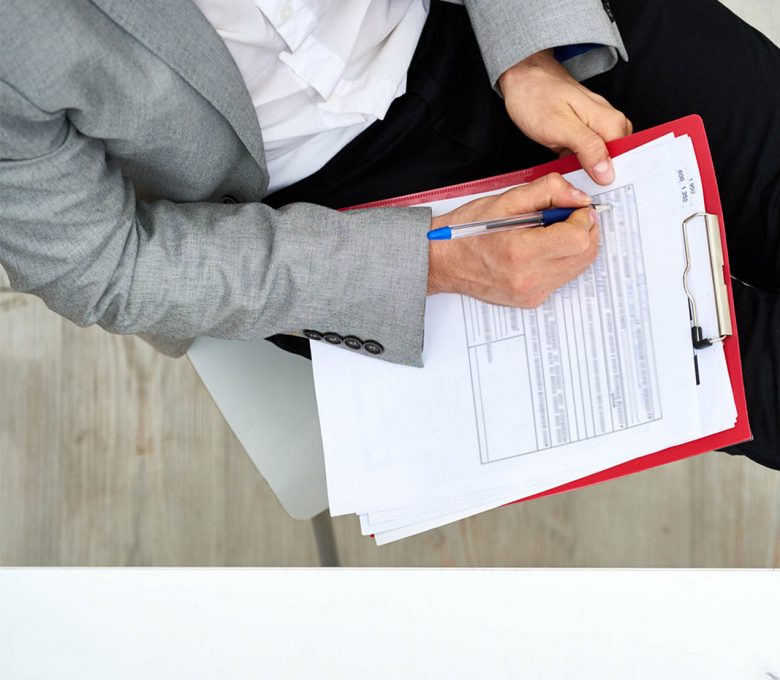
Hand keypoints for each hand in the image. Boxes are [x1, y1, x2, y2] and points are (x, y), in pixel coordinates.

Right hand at [428, 173, 600, 307]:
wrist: (443, 262)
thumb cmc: (466, 231)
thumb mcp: (505, 200)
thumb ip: (547, 191)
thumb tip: (579, 198)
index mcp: (520, 252)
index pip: (577, 238)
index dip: (583, 217)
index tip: (574, 207)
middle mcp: (528, 279)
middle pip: (585, 255)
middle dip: (585, 230)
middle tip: (569, 216)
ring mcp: (531, 293)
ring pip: (578, 268)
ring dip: (575, 246)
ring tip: (553, 231)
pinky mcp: (532, 300)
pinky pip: (563, 278)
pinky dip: (562, 260)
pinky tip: (543, 249)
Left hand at [499, 49, 631, 184]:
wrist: (522, 77)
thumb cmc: (537, 97)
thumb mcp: (560, 126)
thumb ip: (587, 148)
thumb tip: (608, 172)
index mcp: (609, 122)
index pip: (626, 159)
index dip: (618, 180)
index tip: (606, 197)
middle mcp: (608, 124)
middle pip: (617, 162)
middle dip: (605, 181)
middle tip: (588, 197)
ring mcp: (596, 128)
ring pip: (601, 161)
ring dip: (591, 176)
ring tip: (578, 188)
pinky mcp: (582, 134)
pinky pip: (588, 157)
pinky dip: (580, 169)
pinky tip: (571, 177)